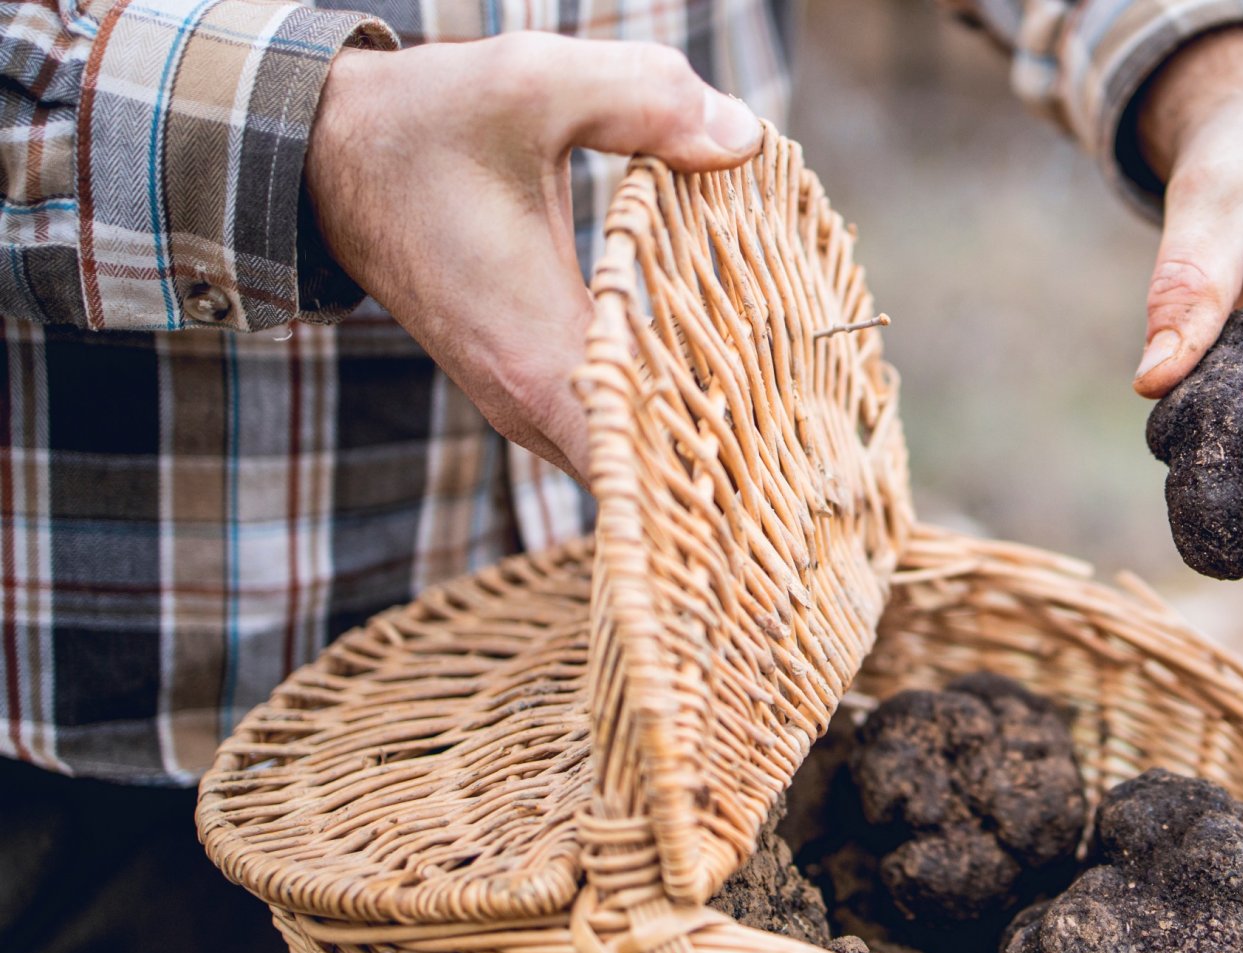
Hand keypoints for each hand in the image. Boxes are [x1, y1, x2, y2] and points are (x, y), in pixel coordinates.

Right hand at [305, 33, 763, 479]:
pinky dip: (664, 409)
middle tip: (817, 431)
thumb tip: (746, 140)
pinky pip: (611, 426)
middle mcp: (529, 405)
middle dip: (731, 456)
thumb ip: (645, 99)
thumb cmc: (426, 121)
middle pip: (653, 477)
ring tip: (784, 402)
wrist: (325, 152)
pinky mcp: (526, 385)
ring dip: (699, 432)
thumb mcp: (535, 84)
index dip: (720, 465)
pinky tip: (723, 371)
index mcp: (537, 357)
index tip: (789, 449)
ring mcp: (524, 403)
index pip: (644, 465)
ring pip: (632, 455)